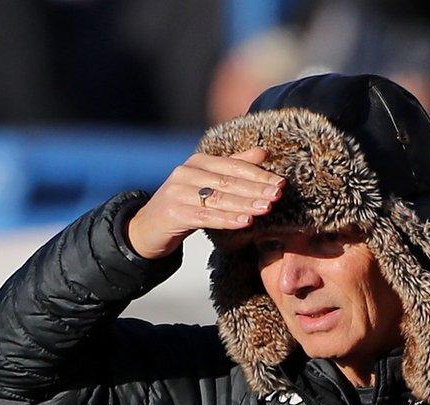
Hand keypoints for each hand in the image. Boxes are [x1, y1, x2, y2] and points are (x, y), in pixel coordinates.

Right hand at [127, 148, 284, 259]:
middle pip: (227, 181)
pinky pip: (205, 216)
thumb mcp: (208, 183)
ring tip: (265, 208)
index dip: (258, 174)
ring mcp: (177, 192)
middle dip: (255, 188)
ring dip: (244, 204)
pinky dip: (226, 219)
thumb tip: (263, 152)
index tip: (281, 182)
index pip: (233, 165)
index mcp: (198, 162)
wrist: (148, 227)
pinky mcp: (173, 212)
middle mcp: (186, 172)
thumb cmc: (185, 203)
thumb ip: (234, 167)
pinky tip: (244, 222)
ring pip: (217, 198)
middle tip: (277, 195)